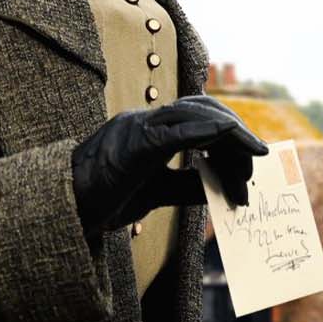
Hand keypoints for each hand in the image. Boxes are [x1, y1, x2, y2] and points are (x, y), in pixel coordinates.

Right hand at [70, 96, 267, 236]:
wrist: (64, 210)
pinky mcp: (133, 144)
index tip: (252, 161)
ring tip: (252, 159)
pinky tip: (226, 136)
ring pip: (194, 115)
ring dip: (230, 135)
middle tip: (258, 163)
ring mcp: (138, 128)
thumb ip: (187, 186)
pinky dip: (205, 130)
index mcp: (150, 130)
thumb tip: (221, 188)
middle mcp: (145, 121)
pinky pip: (175, 131)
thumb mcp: (156, 192)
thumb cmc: (104, 200)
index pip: (198, 118)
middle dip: (236, 134)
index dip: (229, 135)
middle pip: (203, 111)